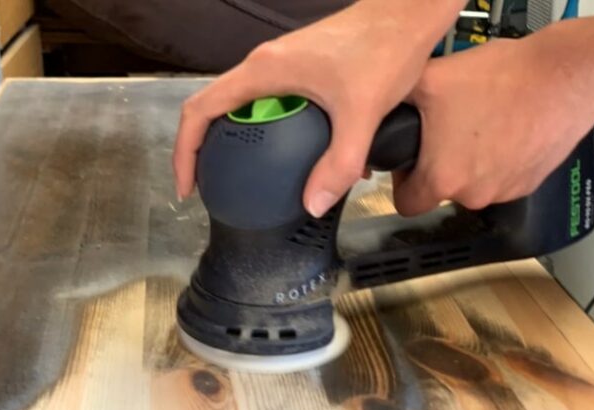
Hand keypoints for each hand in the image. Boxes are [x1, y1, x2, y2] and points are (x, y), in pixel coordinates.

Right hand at [173, 0, 463, 216]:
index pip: (200, 110)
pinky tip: (294, 157)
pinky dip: (266, 130)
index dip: (184, 151)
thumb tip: (313, 206)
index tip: (188, 187)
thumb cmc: (384, 49)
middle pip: (214, 108)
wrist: (409, 12)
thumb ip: (339, 162)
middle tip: (213, 188)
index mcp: (263, 71)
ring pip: (242, 105)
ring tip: (245, 178)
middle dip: (205, 151)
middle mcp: (264, 64)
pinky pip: (268, 101)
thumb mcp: (362, 112)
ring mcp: (281, 63)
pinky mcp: (301, 66)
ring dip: (237, 140)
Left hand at [394, 36, 593, 215]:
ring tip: (479, 124)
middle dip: (439, 166)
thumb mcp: (433, 79)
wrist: (565, 76)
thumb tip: (377, 111)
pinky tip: (504, 129)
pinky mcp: (530, 183)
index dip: (403, 183)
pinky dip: (499, 160)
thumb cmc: (504, 78)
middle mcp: (473, 194)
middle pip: (441, 191)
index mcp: (442, 178)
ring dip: (471, 162)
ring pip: (474, 185)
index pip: (407, 205)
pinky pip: (503, 178)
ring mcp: (505, 192)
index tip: (410, 163)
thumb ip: (397, 101)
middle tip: (448, 131)